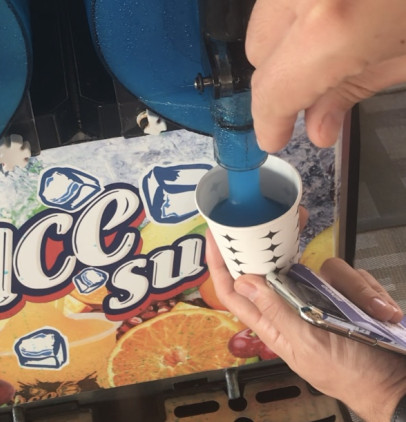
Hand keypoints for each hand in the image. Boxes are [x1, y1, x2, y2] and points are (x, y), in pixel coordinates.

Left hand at [205, 230, 405, 421]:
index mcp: (272, 322)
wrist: (396, 384)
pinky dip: (366, 291)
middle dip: (285, 243)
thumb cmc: (349, 375)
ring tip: (371, 309)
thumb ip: (276, 311)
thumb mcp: (307, 344)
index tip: (216, 236)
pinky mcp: (343, 294)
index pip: (235, 291)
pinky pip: (348, 275)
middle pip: (277, 266)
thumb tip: (244, 281)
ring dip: (351, 286)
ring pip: (321, 266)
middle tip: (295, 218)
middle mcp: (292, 304)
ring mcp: (319, 297)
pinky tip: (381, 311)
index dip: (222, 264)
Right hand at [246, 0, 405, 151]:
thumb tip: (316, 128)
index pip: (271, 89)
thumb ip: (354, 90)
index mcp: (334, 23)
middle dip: (283, 72)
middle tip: (320, 74)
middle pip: (258, 53)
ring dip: (290, 30)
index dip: (269, 120)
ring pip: (264, 13)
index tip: (274, 135)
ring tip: (339, 18)